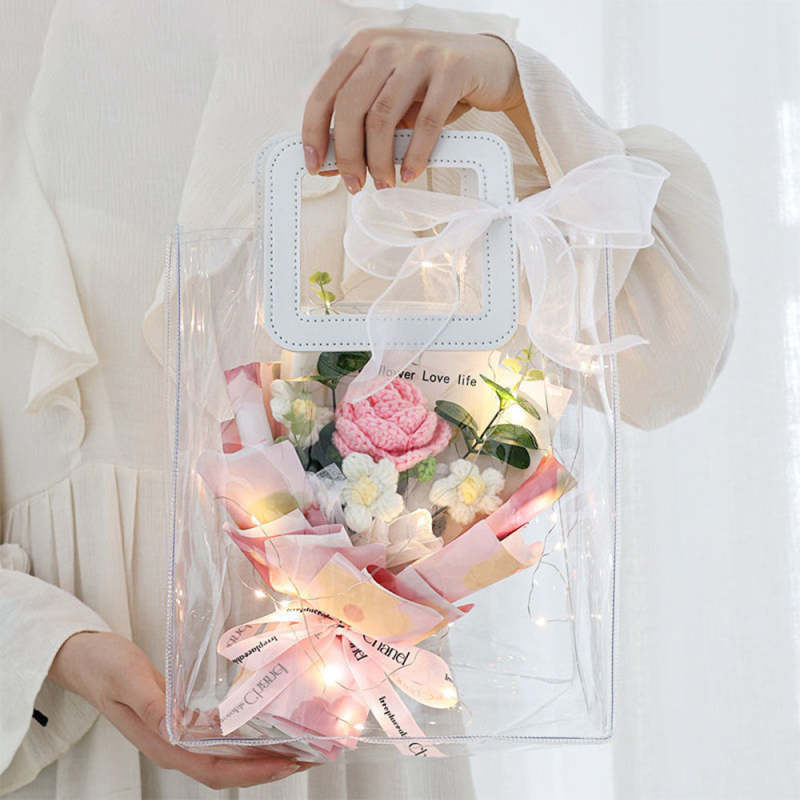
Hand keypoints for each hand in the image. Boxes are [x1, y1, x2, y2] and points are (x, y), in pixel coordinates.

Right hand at [49, 631, 314, 788]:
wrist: (83, 658)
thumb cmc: (104, 666)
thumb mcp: (128, 678)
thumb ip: (152, 704)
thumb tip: (178, 727)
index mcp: (162, 742)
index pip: (214, 769)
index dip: (252, 771)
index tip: (286, 764)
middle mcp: (173, 746)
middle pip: (227, 770)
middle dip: (267, 768)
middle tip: (306, 755)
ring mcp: (176, 736)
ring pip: (224, 758)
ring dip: (260, 756)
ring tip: (294, 745)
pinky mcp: (178, 721)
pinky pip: (217, 740)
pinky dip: (244, 739)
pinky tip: (263, 728)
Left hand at [302, 28, 530, 191]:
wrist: (490, 66)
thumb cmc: (433, 86)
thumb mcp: (393, 96)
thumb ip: (366, 122)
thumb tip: (335, 164)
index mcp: (363, 47)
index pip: (326, 92)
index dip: (314, 132)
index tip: (315, 165)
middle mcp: (387, 46)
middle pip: (351, 107)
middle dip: (348, 154)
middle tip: (354, 184)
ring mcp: (420, 54)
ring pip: (383, 116)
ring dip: (379, 159)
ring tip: (384, 183)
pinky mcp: (452, 69)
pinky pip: (426, 122)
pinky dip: (415, 155)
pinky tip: (410, 174)